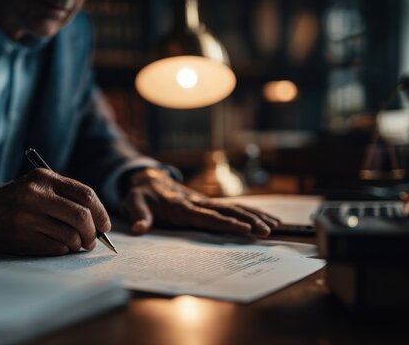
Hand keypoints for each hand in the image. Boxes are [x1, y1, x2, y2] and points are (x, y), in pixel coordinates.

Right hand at [0, 169, 110, 255]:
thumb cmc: (12, 202)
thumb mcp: (35, 186)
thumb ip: (64, 197)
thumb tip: (99, 221)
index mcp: (43, 178)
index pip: (86, 195)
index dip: (101, 213)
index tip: (105, 225)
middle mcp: (36, 195)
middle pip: (82, 216)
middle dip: (93, 233)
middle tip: (93, 240)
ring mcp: (27, 217)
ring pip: (71, 236)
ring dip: (78, 244)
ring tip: (75, 244)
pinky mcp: (21, 238)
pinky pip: (56, 248)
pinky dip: (63, 250)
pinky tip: (56, 246)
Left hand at [123, 168, 279, 236]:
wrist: (147, 177)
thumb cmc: (140, 193)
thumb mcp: (133, 202)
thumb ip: (138, 216)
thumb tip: (139, 229)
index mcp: (180, 206)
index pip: (207, 216)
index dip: (226, 223)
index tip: (244, 229)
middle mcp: (196, 202)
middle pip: (227, 211)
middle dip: (249, 220)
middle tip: (268, 231)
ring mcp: (203, 201)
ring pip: (234, 207)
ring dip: (255, 215)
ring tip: (275, 225)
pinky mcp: (207, 203)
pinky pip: (232, 207)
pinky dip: (250, 212)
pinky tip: (266, 219)